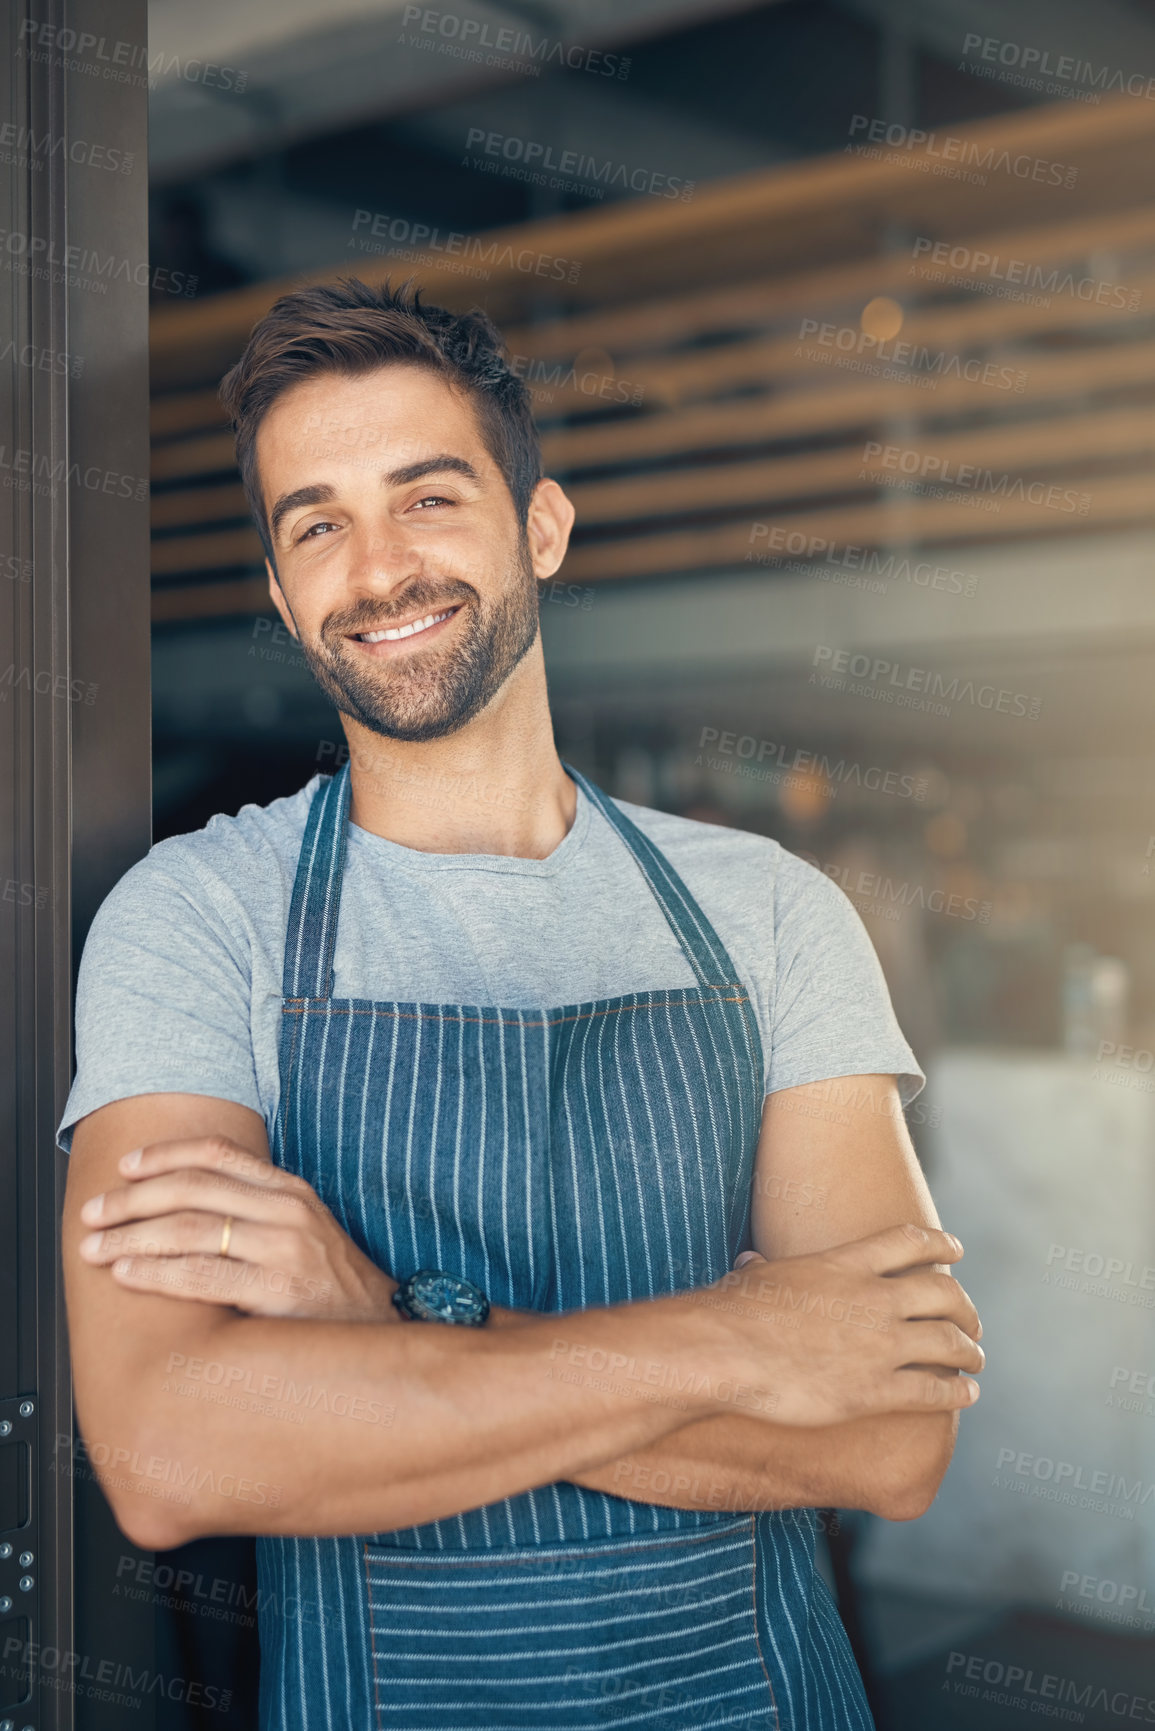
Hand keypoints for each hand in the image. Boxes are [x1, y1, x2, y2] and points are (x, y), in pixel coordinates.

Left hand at [77, 1136, 398, 1321]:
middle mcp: (288, 1212)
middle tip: (93, 1212)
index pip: (218, 1154)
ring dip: (131, 1236)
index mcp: (291, 1190)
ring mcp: (285, 1250)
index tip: (125, 1167)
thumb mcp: (302, 1230)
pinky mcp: (278, 1293)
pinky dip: (155, 1272)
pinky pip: (201, 1276)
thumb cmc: (329, 1286)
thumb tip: (182, 1203)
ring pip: (189, 1229)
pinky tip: (126, 1274)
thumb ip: (254, 1210)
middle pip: (193, 1189)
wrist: (381, 1332)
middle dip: (132, 1199)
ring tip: (95, 1247)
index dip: (164, 1155)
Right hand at [675, 1224, 983, 1426]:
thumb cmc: (729, 1313)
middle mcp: (873, 1299)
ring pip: (948, 1342)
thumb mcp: (753, 1278)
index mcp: (845, 1264)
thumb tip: (750, 1260)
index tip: (956, 1251)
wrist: (724, 1353)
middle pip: (943, 1293)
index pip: (909, 1242)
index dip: (940, 1244)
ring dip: (969, 1351)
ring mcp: (879, 1344)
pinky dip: (958, 1392)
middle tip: (972, 1322)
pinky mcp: (875, 1390)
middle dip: (965, 1307)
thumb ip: (763, 1269)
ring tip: (975, 1359)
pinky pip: (934, 1391)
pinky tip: (967, 1395)